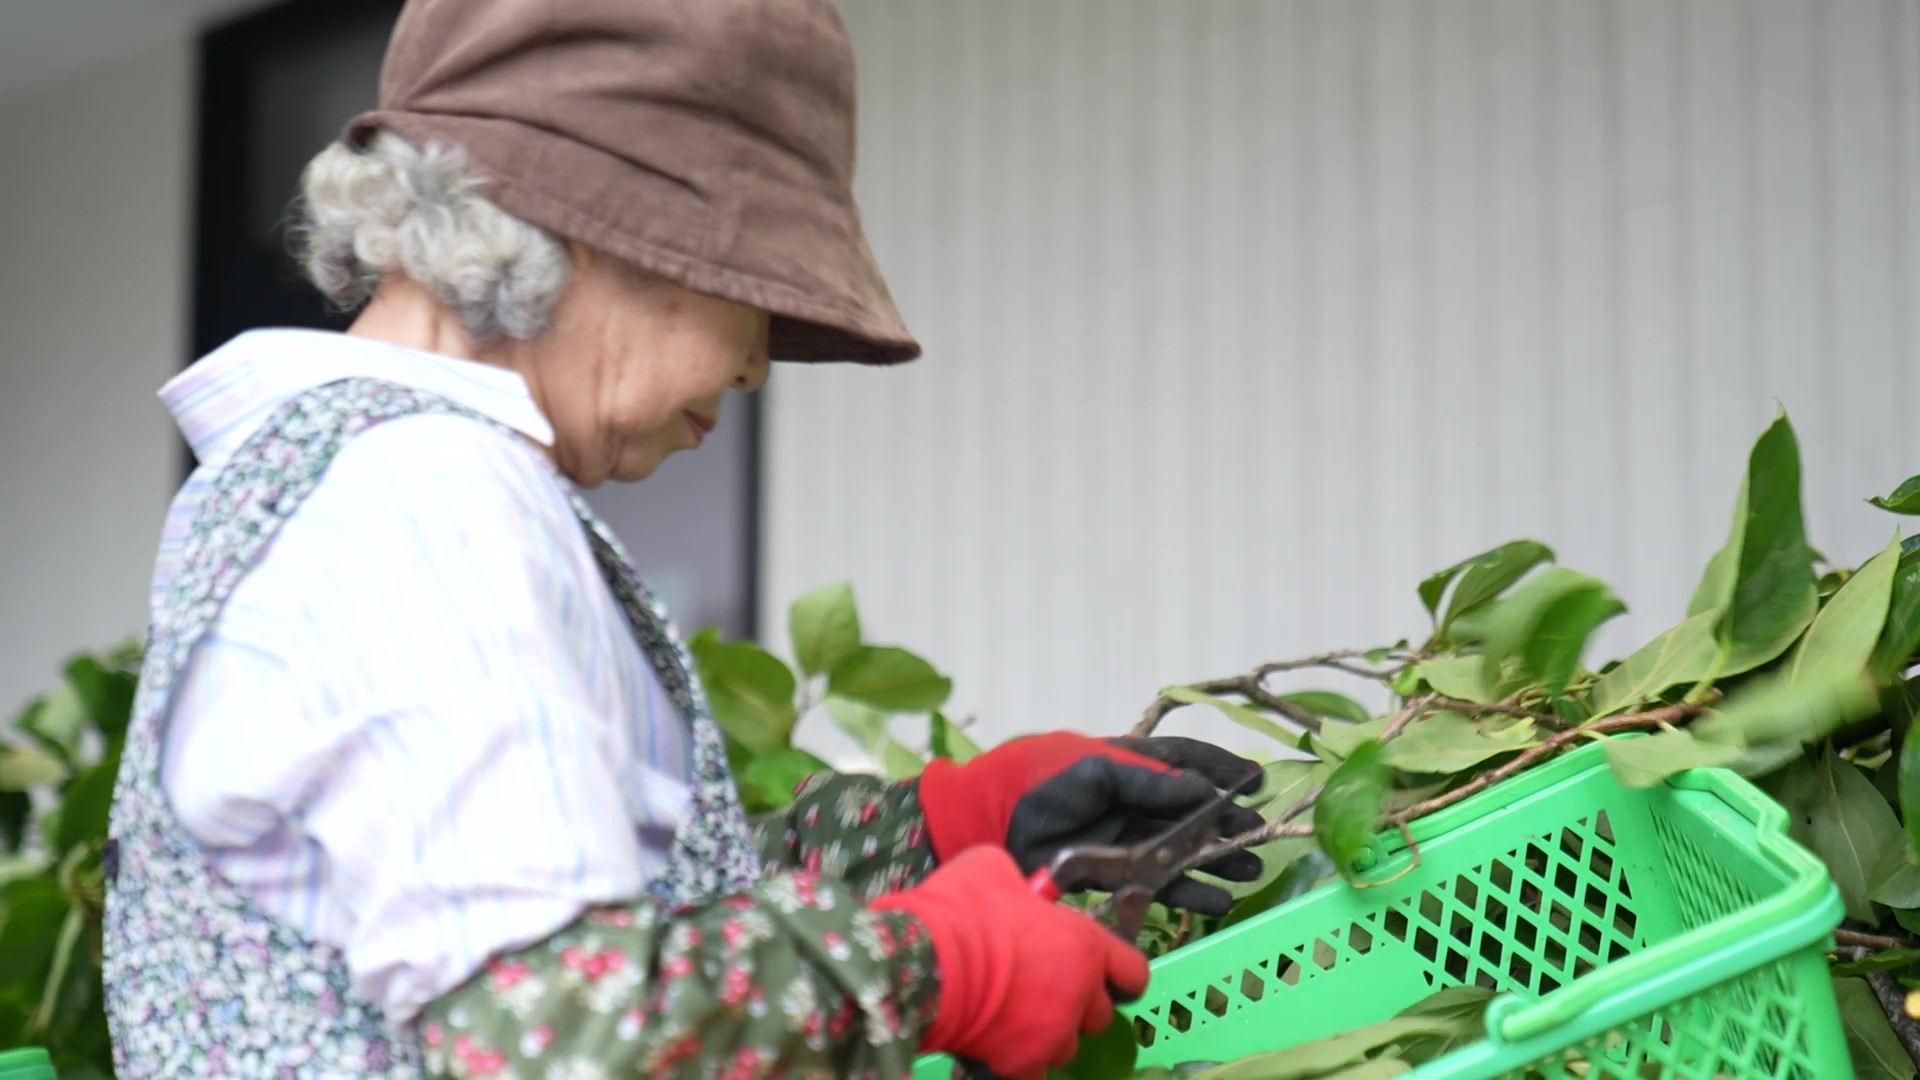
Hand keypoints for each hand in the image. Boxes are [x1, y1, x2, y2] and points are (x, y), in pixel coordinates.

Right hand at [871, 847, 1149, 1079]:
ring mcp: (1053, 1033)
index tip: (1105, 976)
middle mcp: (1079, 993)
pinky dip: (1017, 1064)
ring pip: (1064, 1047)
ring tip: (1011, 1019)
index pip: (1132, 970)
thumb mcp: (993, 869)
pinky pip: (1031, 1074)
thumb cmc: (963, 909)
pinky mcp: (1022, 1064)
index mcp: (1084, 945)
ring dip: (1046, 1036)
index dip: (1119, 974)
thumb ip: (1018, 885)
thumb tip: (1013, 887)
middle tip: (1041, 992)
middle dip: (1076, 1006)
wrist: (926, 959)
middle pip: (1098, 1016)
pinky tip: (994, 1045)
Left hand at [916, 732, 1266, 915]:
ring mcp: (1123, 838)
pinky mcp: (1112, 874)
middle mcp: (1131, 801)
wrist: (989, 823)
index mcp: (1127, 764)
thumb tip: (1203, 790)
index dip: (1220, 770)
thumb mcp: (1094, 771)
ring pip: (1181, 850)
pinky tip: (1215, 902)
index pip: (1184, 761)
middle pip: (1190, 812)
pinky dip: (1188, 893)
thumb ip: (1148, 781)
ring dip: (1216, 860)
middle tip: (1258, 836)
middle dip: (1226, 825)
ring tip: (1248, 871)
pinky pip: (1158, 885)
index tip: (1254, 783)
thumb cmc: (1038, 783)